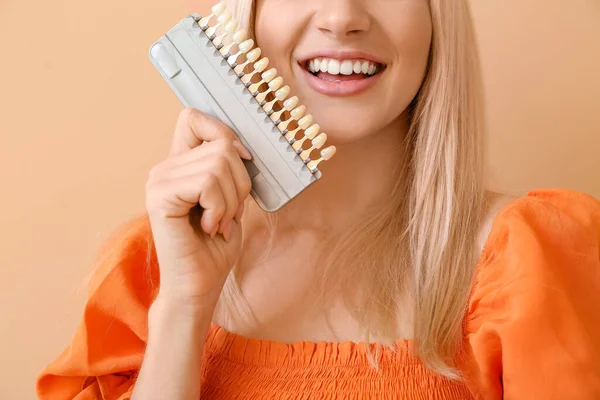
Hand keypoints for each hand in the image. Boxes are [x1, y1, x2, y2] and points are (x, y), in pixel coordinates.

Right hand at [145, 108, 251, 305]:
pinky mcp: (160, 197)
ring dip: (231, 200)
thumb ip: (228, 169)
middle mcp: (165, 167)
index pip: (194, 117)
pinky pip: (208, 183)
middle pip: (221, 144)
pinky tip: (208, 227)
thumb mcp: (230, 198)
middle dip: (239, 183)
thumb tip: (240, 146)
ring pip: (219, 164)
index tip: (240, 161)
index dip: (223, 132)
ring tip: (218, 222)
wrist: (199, 284)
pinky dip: (220, 208)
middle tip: (227, 212)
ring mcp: (159, 181)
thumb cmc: (215, 246)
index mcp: (180, 164)